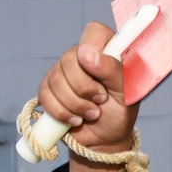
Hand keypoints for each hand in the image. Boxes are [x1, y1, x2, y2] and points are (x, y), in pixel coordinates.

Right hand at [37, 22, 140, 171]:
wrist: (104, 140)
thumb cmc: (119, 114)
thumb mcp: (126, 95)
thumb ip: (113, 71)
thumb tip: (87, 54)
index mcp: (106, 52)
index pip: (95, 31)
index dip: (94, 48)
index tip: (100, 71)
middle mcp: (81, 57)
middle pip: (69, 59)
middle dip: (85, 88)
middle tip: (101, 100)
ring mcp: (62, 72)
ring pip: (56, 79)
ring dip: (76, 104)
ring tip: (92, 114)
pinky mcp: (48, 89)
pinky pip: (45, 95)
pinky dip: (62, 112)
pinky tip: (76, 119)